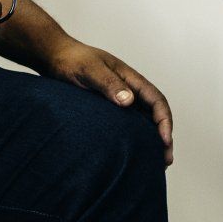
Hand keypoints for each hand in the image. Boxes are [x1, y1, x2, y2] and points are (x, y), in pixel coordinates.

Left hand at [44, 39, 174, 165]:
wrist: (56, 58)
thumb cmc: (74, 61)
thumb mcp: (91, 70)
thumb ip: (109, 84)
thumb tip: (129, 101)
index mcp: (131, 79)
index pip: (157, 100)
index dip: (164, 121)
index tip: (165, 141)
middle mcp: (130, 90)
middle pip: (155, 114)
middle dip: (164, 136)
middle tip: (165, 160)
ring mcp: (120, 99)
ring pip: (143, 121)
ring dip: (151, 140)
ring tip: (153, 162)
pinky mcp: (109, 109)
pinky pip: (128, 124)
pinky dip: (136, 138)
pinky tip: (132, 153)